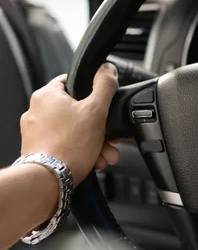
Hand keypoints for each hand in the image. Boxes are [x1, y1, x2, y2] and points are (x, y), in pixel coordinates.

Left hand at [20, 64, 119, 185]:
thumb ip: (105, 85)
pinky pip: (65, 143)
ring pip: (73, 129)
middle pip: (76, 110)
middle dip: (99, 125)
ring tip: (106, 153)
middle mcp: (36, 111)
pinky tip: (94, 159)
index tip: (103, 101)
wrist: (49, 181)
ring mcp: (35, 131)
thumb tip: (107, 69)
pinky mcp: (38, 148)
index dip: (92, 89)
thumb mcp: (96, 110)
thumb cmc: (69, 146)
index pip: (72, 81)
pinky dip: (80, 149)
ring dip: (94, 140)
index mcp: (46, 95)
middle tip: (111, 136)